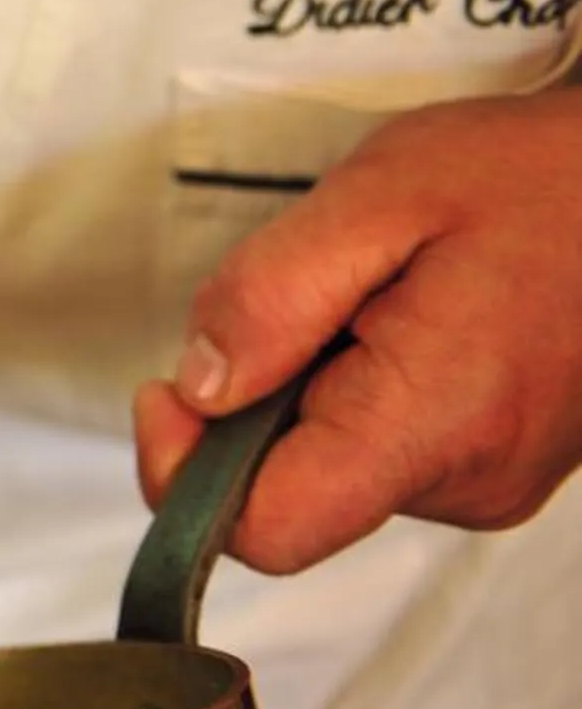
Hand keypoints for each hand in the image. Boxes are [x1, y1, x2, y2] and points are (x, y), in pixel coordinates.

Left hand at [133, 87, 581, 572]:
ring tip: (379, 293)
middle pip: (288, 492)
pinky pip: (382, 446)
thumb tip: (198, 385)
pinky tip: (409, 316)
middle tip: (312, 297)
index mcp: (436, 425)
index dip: (186, 472)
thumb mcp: (377, 197)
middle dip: (256, 398)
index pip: (268, 530)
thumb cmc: (536, 178)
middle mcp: (469, 480)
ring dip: (311, 384)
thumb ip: (270, 295)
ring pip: (331, 465)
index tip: (171, 390)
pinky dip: (359, 386)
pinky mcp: (497, 464)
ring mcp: (490, 479)